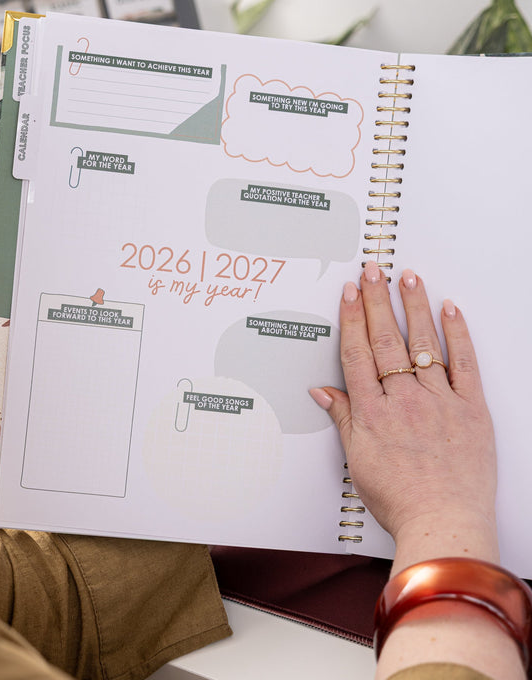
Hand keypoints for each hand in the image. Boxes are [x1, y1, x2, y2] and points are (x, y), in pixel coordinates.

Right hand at [310, 261, 497, 569]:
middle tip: (373, 271)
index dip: (352, 319)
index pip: (357, 353)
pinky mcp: (471, 409)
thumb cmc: (400, 498)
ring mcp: (439, 401)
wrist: (443, 523)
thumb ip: (342, 419)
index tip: (350, 293)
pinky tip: (450, 310)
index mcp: (373, 412)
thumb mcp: (357, 460)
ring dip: (414, 307)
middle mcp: (403, 400)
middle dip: (377, 300)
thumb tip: (323, 392)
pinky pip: (464, 364)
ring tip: (408, 278)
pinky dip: (458, 334)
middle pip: (385, 340)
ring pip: (424, 344)